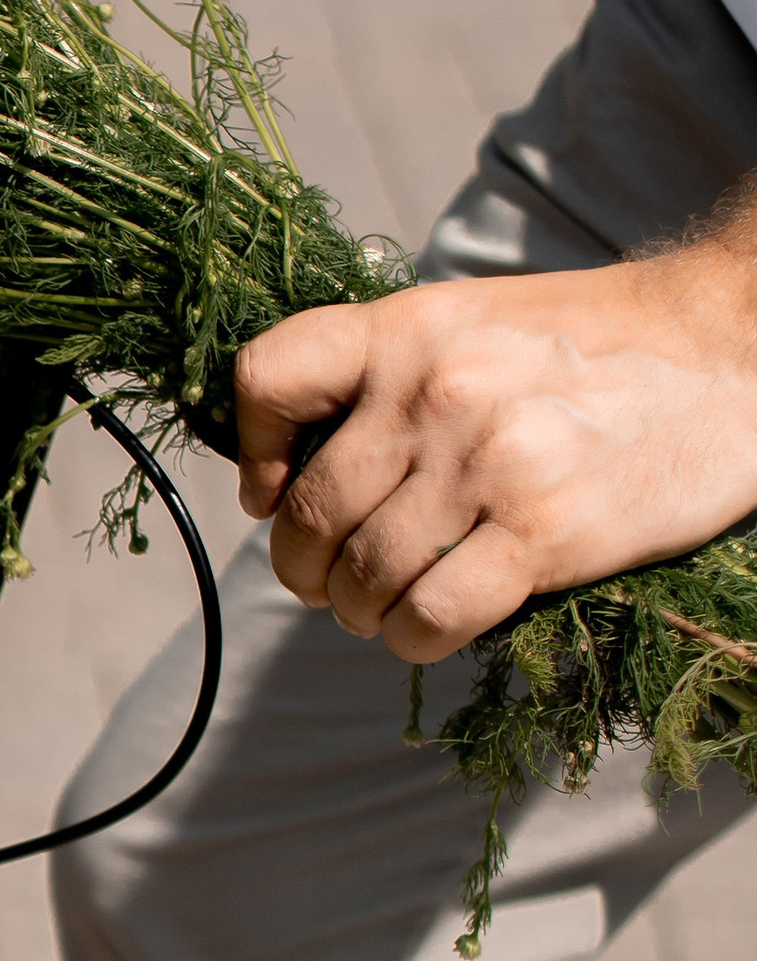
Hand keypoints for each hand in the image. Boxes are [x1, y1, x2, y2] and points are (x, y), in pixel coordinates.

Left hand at [235, 237, 756, 657]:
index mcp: (409, 330)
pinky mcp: (542, 534)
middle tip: (334, 583)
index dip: (252, 453)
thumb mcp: (475, 322)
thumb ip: (389, 376)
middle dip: (306, 568)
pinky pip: (428, 618)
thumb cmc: (597, 346)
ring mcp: (488, 464)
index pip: (268, 379)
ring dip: (360, 612)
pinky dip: (413, 638)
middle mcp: (435, 393)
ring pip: (361, 578)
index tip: (273, 491)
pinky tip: (432, 625)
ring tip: (387, 606)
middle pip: (309, 513)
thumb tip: (291, 473)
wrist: (731, 350)